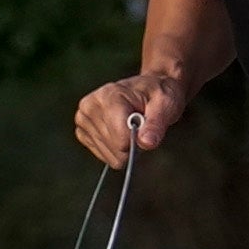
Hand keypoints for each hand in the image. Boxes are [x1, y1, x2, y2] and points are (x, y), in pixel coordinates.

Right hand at [72, 68, 186, 171]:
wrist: (145, 91)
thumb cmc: (157, 95)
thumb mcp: (166, 104)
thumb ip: (157, 123)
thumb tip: (146, 143)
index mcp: (108, 96)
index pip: (122, 138)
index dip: (140, 138)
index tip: (146, 124)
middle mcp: (89, 107)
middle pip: (117, 150)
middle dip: (133, 143)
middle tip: (140, 125)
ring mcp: (82, 121)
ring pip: (112, 157)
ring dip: (126, 148)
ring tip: (130, 127)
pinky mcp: (82, 133)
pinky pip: (106, 157)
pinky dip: (117, 150)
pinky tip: (120, 132)